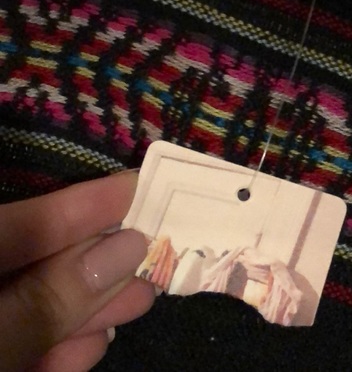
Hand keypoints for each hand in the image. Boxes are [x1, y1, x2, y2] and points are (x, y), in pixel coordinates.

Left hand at [0, 170, 153, 370]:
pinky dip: (54, 349)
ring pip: (30, 306)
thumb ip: (47, 301)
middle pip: (33, 262)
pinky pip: (17, 348)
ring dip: (86, 308)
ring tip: (139, 298)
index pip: (22, 225)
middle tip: (150, 248)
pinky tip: (90, 347)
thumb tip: (125, 249)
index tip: (137, 186)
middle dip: (95, 261)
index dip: (79, 206)